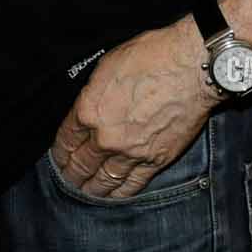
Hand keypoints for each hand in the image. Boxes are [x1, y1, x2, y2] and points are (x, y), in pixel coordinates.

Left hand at [48, 17, 216, 198]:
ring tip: (87, 192)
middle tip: (69, 180)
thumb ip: (93, 94)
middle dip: (72, 174)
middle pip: (81, 164)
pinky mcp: (155, 161)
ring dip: (92, 189)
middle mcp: (105, 137)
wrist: (192, 68)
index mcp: (88, 111)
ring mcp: (130, 152)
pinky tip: (114, 195)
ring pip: (104, 180)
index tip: (60, 158)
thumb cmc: (152, 56)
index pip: (66, 140)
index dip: (60, 152)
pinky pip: (132, 184)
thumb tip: (88, 108)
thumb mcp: (108, 66)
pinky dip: (121, 192)